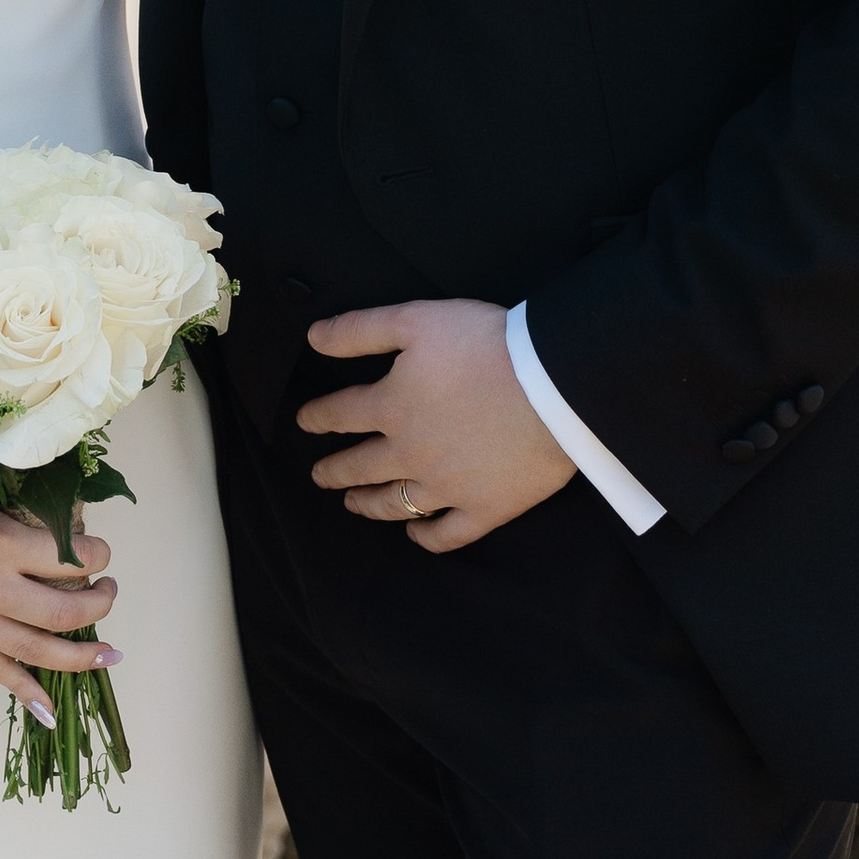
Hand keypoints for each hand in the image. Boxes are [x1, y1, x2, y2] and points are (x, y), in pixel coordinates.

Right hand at [0, 475, 117, 714]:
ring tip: (107, 652)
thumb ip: (21, 525)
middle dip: (99, 605)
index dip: (99, 555)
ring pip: (35, 651)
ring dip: (79, 655)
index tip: (101, 550)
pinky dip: (26, 691)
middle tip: (111, 593)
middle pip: (62, 612)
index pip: (71, 560)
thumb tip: (71, 542)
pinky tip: (51, 710)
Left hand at [297, 300, 574, 555]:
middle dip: (334, 470)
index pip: (341, 414)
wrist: (552, 386)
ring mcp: (446, 488)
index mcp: (392, 407)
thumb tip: (312, 338)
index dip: (318, 417)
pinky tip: (415, 534)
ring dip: (368, 504)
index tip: (305, 421)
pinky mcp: (484, 509)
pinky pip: (447, 535)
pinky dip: (426, 538)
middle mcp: (410, 454)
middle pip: (360, 466)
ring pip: (394, 504)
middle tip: (319, 475)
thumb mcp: (416, 320)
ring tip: (353, 504)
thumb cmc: (485, 345)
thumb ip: (360, 329)